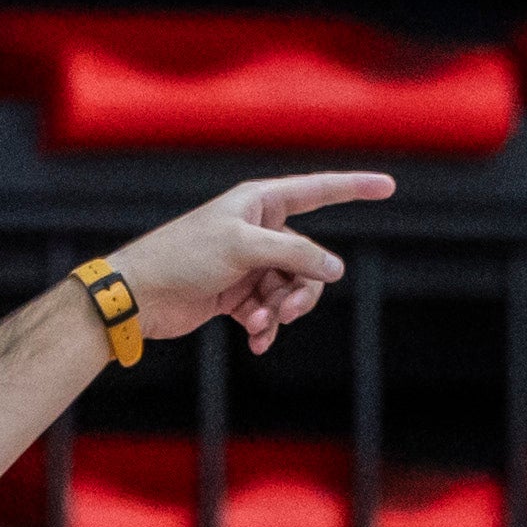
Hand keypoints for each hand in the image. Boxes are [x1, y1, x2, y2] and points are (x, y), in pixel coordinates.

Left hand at [110, 174, 401, 357]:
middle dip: (304, 288)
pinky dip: (265, 327)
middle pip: (308, 258)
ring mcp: (248, 263)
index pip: (318, 190)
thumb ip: (294, 254)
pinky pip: (268, 310)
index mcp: (258, 202)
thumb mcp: (244, 249)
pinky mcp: (236, 294)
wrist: (138, 296)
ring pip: (290, 288)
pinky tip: (256, 340)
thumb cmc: (183, 257)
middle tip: (287, 310)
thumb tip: (333, 268)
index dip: (354, 188)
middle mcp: (257, 229)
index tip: (388, 185)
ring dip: (281, 311)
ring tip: (261, 325)